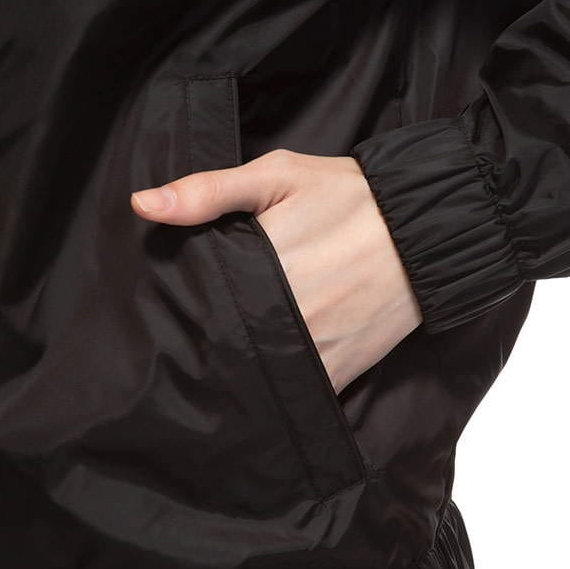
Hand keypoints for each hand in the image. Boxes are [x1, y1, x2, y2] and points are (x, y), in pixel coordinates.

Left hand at [130, 149, 423, 394]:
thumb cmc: (349, 196)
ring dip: (235, 370)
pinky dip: (276, 388)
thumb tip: (143, 204)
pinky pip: (297, 392)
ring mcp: (317, 352)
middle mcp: (287, 320)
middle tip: (186, 336)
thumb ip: (208, 191)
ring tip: (221, 356)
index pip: (198, 304)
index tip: (166, 306)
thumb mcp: (278, 175)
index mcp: (263, 270)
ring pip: (255, 377)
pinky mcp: (341, 371)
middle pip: (221, 347)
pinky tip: (262, 373)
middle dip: (202, 343)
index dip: (178, 309)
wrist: (426, 228)